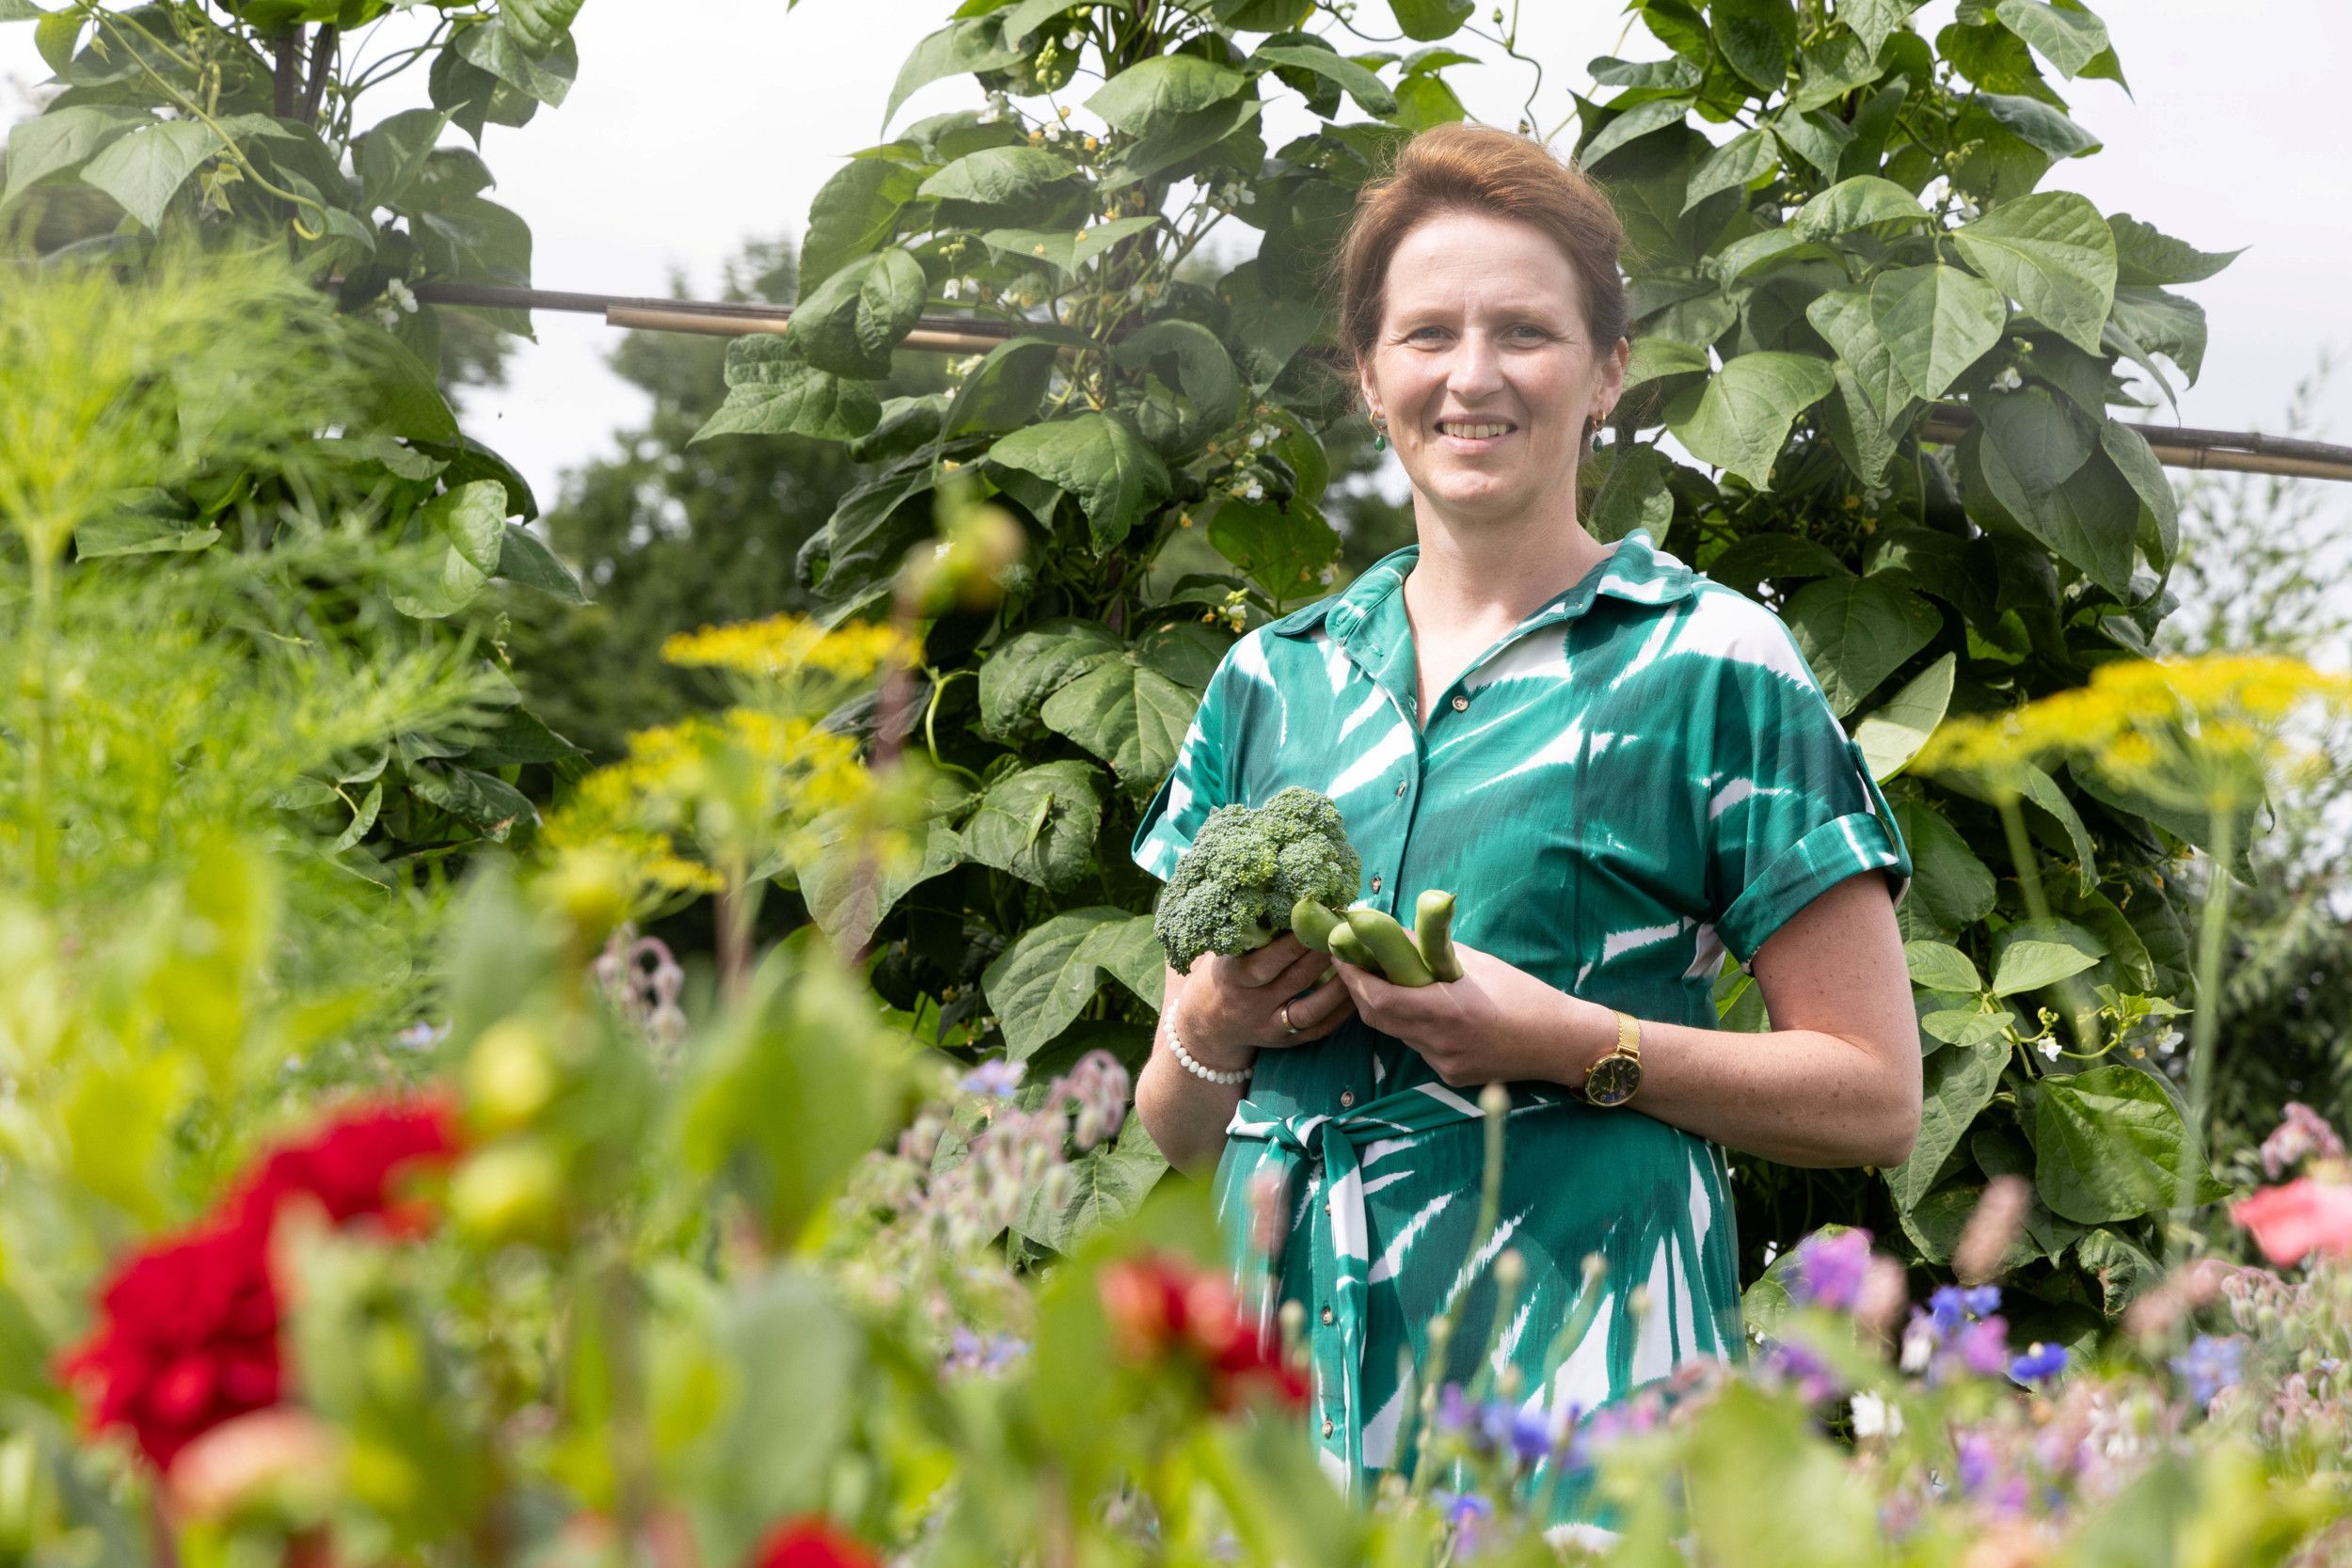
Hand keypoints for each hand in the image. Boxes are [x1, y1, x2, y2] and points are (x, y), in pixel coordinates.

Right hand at [1176, 935, 1356, 1070]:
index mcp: (1232, 977)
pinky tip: (1358, 991)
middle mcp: (1251, 1004)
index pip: (1265, 961)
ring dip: (1339, 985)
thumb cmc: (1223, 974)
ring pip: (1312, 1009)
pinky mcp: (1287, 1041)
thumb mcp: (1225, 952)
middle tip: (1346, 932)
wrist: (1208, 1023)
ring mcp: (1270, 1026)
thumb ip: (1251, 933)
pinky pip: (1320, 1029)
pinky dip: (1342, 1011)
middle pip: (1295, 980)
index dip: (1293, 943)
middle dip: (1323, 954)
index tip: (1316, 919)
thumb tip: (1288, 898)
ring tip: (1359, 960)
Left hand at [1331, 940, 1600, 1088]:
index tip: (1340, 952)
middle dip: (1361, 990)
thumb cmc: (1525, 995)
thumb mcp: (1477, 964)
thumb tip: (1393, 933)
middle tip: (1355, 963)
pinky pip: (1419, 1047)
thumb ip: (1432, 951)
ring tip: (1393, 980)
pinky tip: (1431, 1011)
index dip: (1353, 976)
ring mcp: (1443, 1065)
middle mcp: (1439, 1044)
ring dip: (1388, 1008)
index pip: (1380, 998)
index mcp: (1447, 1011)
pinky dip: (1414, 1026)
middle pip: (1378, 1019)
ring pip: (1398, 1034)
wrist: (1561, 1043)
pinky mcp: (1449, 1077)